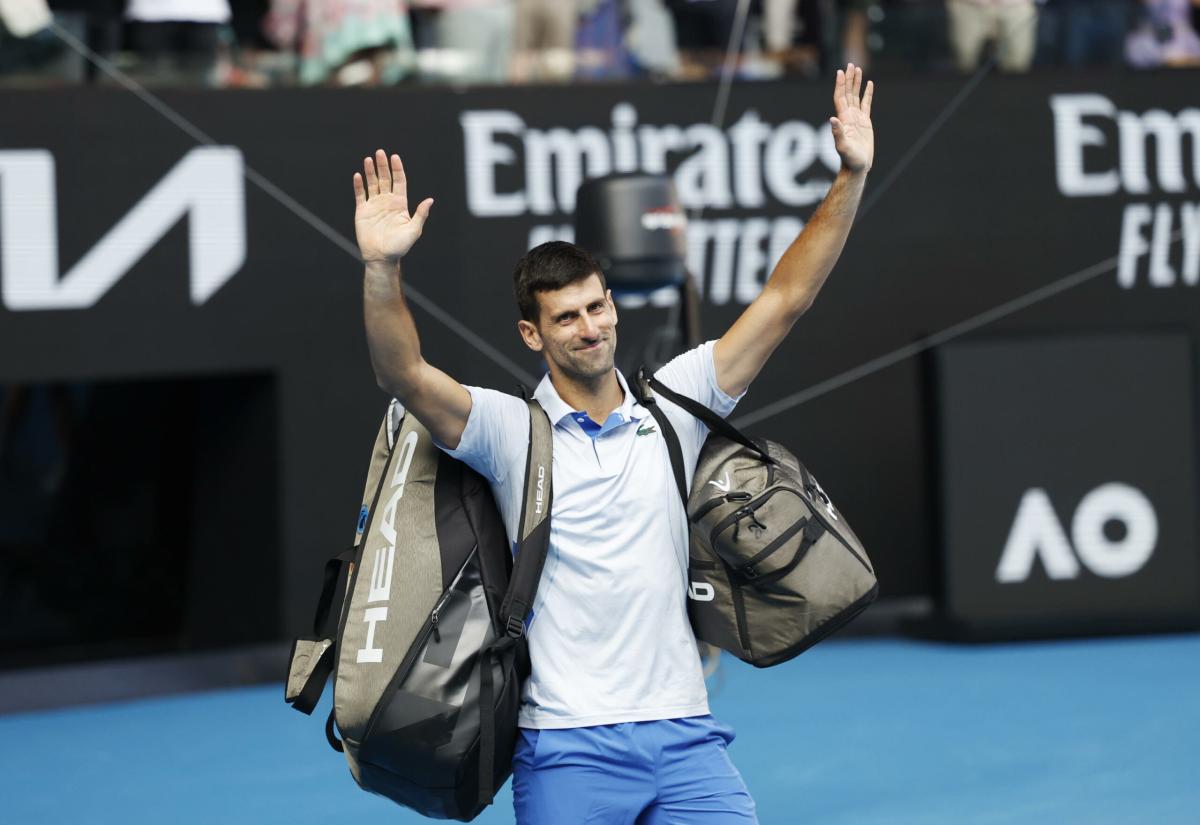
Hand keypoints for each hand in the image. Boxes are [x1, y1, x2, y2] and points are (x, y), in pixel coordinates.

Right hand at [353, 149, 433, 263]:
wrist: (382, 257)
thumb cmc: (400, 246)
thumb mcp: (413, 230)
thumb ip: (420, 214)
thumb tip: (430, 200)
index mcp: (400, 204)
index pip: (399, 182)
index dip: (397, 169)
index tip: (395, 157)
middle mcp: (387, 201)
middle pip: (385, 179)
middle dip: (383, 166)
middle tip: (380, 152)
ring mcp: (374, 205)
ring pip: (372, 184)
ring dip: (370, 172)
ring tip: (369, 159)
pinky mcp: (362, 211)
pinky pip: (360, 195)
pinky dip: (359, 185)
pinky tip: (358, 175)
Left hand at [830, 63, 873, 173]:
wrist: (857, 166)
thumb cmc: (849, 159)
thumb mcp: (843, 147)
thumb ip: (837, 133)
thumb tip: (833, 119)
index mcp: (843, 119)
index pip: (840, 97)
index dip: (840, 84)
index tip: (840, 71)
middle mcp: (848, 116)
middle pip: (847, 93)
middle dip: (848, 79)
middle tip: (850, 64)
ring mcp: (856, 118)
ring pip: (856, 96)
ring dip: (856, 83)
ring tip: (858, 69)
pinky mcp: (865, 122)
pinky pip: (866, 104)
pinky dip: (867, 93)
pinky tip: (869, 84)